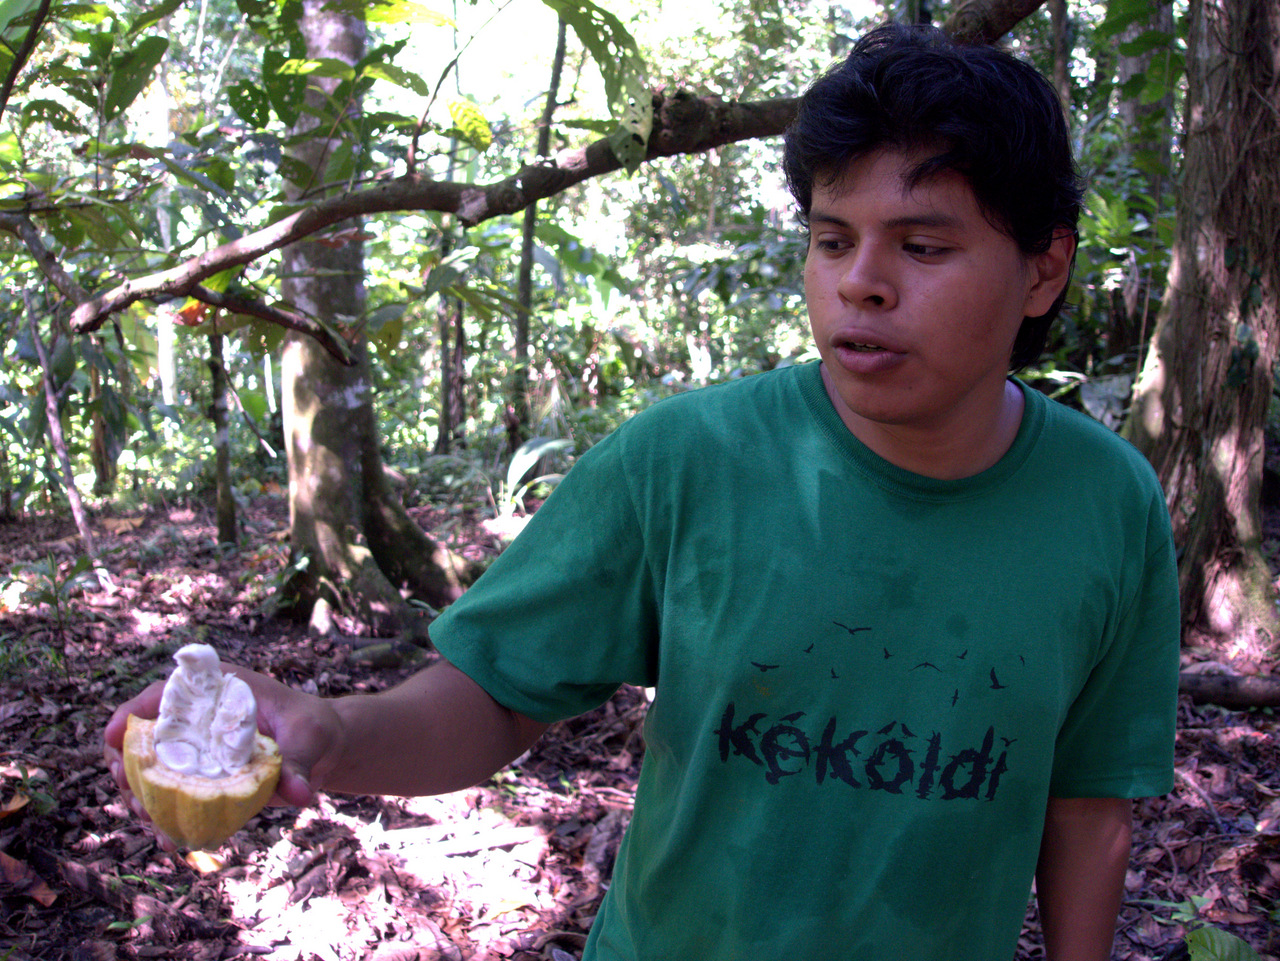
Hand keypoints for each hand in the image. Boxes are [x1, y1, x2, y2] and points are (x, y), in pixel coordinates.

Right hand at [103, 665, 341, 849]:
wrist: (323, 750)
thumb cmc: (312, 727)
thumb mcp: (309, 738)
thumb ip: (298, 763)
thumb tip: (297, 792)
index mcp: (216, 691)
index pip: (162, 694)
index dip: (131, 712)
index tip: (114, 736)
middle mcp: (197, 721)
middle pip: (143, 738)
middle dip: (126, 765)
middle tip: (129, 792)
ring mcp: (197, 753)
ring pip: (150, 772)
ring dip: (140, 796)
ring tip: (148, 819)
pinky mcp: (203, 782)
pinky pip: (172, 799)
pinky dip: (166, 818)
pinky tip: (168, 839)